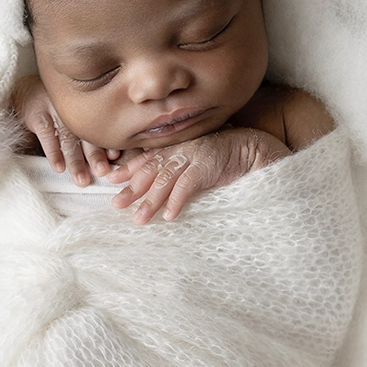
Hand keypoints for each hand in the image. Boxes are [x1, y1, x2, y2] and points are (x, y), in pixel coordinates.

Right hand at [12, 75, 115, 185]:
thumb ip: (90, 129)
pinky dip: (53, 153)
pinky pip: (47, 134)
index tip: (114, 157)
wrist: (23, 90)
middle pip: (86, 133)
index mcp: (85, 106)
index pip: (99, 126)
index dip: (108, 142)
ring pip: (68, 138)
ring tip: (81, 180)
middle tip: (102, 172)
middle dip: (95, 155)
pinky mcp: (37, 112)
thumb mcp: (74, 112)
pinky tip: (59, 168)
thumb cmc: (54, 107)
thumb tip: (114, 155)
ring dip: (75, 161)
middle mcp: (72, 106)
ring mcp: (54, 109)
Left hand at [105, 127, 288, 223]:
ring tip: (140, 219)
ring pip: (164, 180)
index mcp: (178, 147)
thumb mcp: (198, 161)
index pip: (148, 157)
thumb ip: (180, 168)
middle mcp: (182, 149)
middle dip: (132, 188)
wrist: (255, 149)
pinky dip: (176, 201)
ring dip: (151, 201)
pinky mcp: (207, 166)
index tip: (112, 179)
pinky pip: (187, 185)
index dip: (129, 168)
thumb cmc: (227, 158)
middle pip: (151, 170)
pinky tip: (169, 216)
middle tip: (117, 204)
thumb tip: (160, 187)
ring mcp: (193, 156)